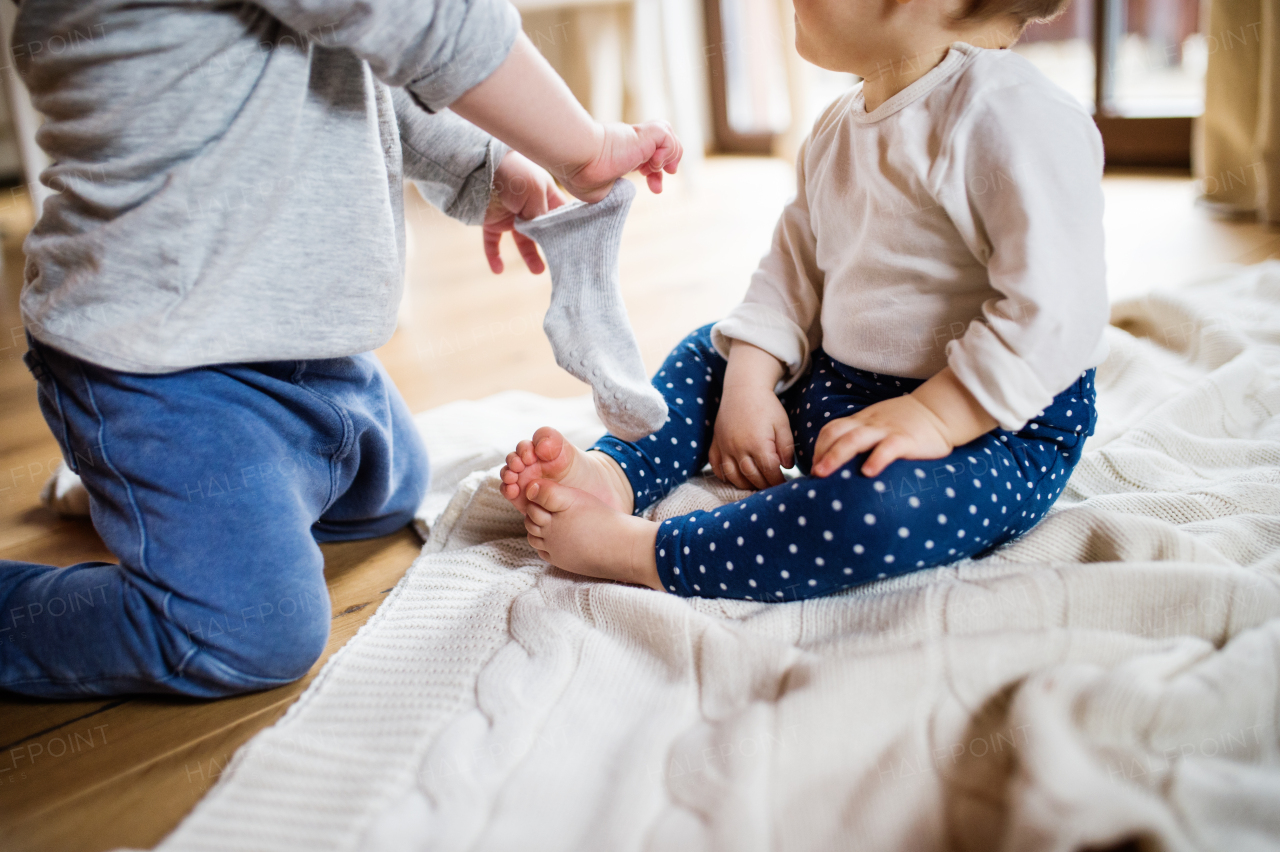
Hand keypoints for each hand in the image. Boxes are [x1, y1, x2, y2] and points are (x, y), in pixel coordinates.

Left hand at [483, 150, 566, 273]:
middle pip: (544, 230)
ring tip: (538, 271)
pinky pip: (493, 243)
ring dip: (530, 256)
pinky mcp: (492, 222)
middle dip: (553, 246)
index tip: (581, 244)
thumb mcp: (535, 192)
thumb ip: (543, 215)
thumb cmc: (511, 175)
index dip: (571, 227)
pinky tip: (498, 270)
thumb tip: (546, 235)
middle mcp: (530, 205)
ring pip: (523, 241)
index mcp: (545, 193)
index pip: (562, 213)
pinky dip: (494, 256)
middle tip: (563, 262)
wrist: (477, 169)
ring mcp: (510, 214)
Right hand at [561, 121, 682, 201]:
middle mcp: (631, 141)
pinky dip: (667, 152)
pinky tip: (652, 164)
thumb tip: (618, 193)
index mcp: (621, 152)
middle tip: (658, 185)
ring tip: (655, 171)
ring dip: (671, 157)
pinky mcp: (644, 134)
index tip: (655, 189)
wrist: (577, 160)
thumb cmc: (581, 175)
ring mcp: (638, 136)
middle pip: (662, 142)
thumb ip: (613, 190)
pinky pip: (667, 137)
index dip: (657, 171)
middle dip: (669, 164)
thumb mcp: (600, 190)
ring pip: (668, 135)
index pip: (649, 154)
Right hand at [708, 383, 794, 489]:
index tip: (784, 485)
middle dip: (763, 485)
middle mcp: (738, 448)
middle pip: (751, 476)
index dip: (777, 481)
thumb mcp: (782, 423)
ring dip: (745, 484)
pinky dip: (724, 476)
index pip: (769, 471)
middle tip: (772, 488)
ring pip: (732, 475)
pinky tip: (735, 478)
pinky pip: (716, 466)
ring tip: (756, 485)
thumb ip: (786, 447)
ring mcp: (724, 446)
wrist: (742, 389)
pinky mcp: (715, 444)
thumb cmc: (766, 405)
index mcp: (757, 443)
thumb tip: (786, 467)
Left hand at [811, 394, 952, 478]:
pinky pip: (888, 447)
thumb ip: (862, 438)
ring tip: (825, 474)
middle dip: (821, 452)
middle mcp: (870, 424)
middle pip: (838, 433)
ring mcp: (887, 430)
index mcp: (861, 421)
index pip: (832, 429)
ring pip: (855, 439)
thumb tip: (840, 464)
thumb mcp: (878, 425)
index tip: (812, 467)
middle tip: (813, 474)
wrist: (938, 410)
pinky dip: (876, 459)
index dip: (819, 447)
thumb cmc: (906, 423)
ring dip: (836, 456)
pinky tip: (868, 472)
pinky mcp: (907, 439)